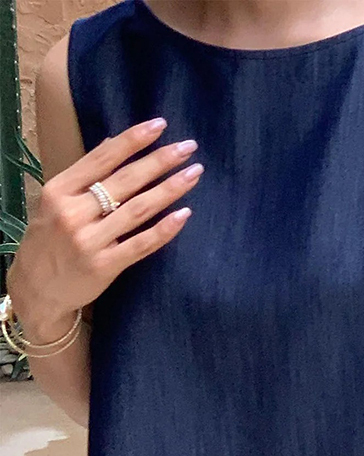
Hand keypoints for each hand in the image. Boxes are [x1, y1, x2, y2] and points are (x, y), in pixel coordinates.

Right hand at [6, 117, 202, 337]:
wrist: (36, 289)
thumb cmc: (48, 241)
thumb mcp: (54, 202)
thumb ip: (83, 175)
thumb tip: (115, 141)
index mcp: (59, 190)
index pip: (102, 158)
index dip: (133, 140)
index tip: (161, 125)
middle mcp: (73, 213)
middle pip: (125, 180)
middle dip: (160, 160)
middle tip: (188, 147)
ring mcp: (89, 241)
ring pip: (137, 209)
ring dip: (169, 189)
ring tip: (193, 173)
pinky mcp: (105, 266)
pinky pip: (141, 244)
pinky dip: (164, 229)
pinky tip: (184, 214)